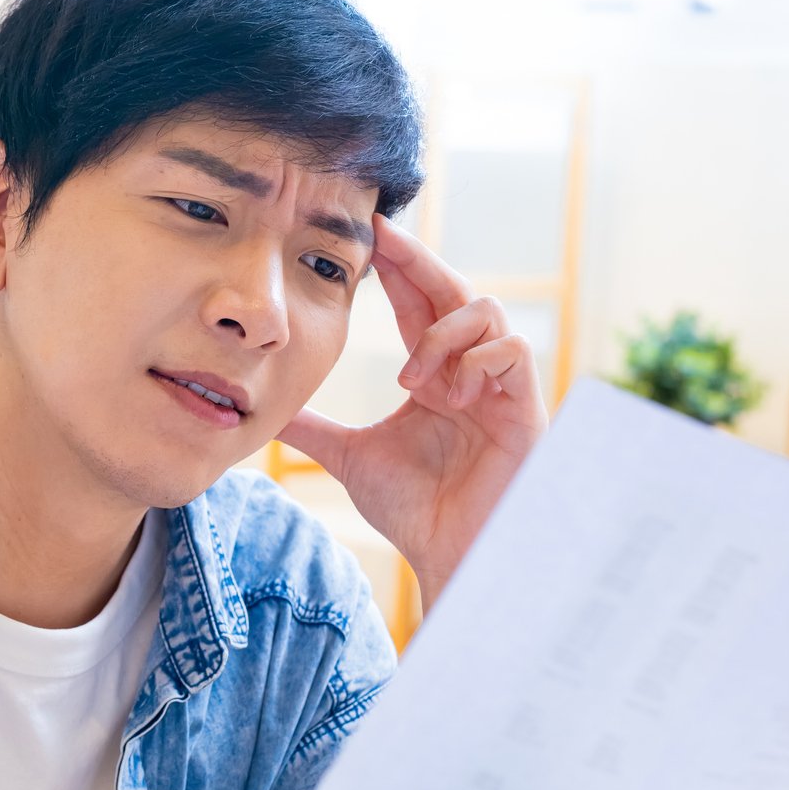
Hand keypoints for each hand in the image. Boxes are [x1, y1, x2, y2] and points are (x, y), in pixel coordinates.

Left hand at [278, 216, 546, 605]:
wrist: (451, 557)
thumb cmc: (415, 511)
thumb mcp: (348, 457)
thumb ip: (310, 426)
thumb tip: (261, 407)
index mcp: (434, 374)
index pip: (417, 304)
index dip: (395, 268)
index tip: (365, 233)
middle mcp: (470, 371)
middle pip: (453, 290)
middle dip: (417, 260)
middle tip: (380, 235)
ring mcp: (501, 386)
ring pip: (487, 312)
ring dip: (443, 335)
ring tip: (414, 381)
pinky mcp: (526, 407)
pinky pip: (513, 352)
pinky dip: (477, 365)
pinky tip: (449, 397)